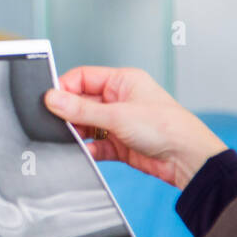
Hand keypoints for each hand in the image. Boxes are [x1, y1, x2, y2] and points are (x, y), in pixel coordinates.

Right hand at [44, 65, 226, 188]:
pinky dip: (87, 149)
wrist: (187, 159)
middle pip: (82, 102)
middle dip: (69, 114)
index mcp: (122, 81)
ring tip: (68, 139)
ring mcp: (119, 122)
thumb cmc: (166, 127)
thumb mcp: (117, 115)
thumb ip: (81, 109)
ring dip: (77, 133)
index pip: (83, 77)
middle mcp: (119, 100)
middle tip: (56, 123)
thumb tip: (53, 99)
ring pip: (87, 124)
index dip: (65, 88)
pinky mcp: (119, 144)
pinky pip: (95, 144)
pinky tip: (83, 152)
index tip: (49, 101)